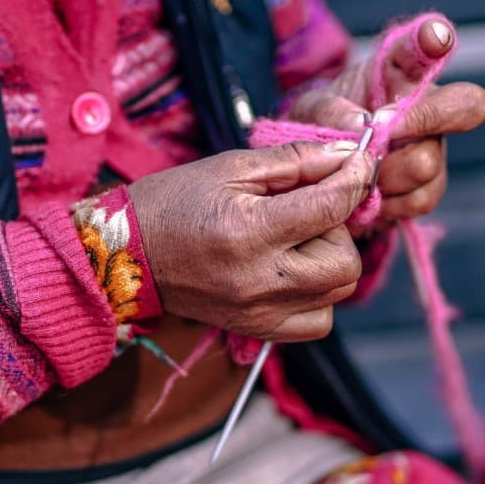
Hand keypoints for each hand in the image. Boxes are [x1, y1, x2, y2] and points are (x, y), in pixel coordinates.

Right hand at [129, 142, 374, 341]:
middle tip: (309, 210)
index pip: (332, 207)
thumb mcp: (231, 167)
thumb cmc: (173, 202)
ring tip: (297, 241)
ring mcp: (259, 312)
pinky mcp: (256, 330)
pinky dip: (318, 295)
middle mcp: (259, 280)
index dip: (356, 178)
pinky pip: (318, 321)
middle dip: (340, 228)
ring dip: (330, 260)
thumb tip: (348, 153)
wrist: (125, 256)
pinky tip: (293, 271)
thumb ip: (295, 160)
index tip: (359, 161)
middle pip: (346, 261)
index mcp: (250, 232)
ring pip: (338, 291)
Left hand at [289, 18, 484, 221]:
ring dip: (385, 174)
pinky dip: (387, 203)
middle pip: (464, 107)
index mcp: (401, 71)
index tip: (434, 38)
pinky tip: (369, 196)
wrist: (324, 173)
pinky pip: (420, 198)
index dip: (435, 38)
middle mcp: (430, 104)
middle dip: (422, 122)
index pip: (425, 44)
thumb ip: (328, 111)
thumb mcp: (311, 111)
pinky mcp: (430, 185)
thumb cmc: (325, 126)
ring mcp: (435, 146)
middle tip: (379, 135)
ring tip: (360, 172)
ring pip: (427, 163)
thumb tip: (359, 123)